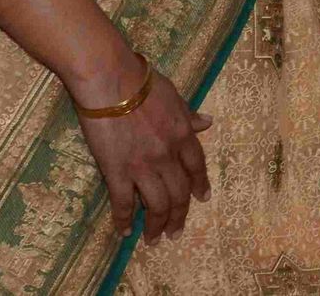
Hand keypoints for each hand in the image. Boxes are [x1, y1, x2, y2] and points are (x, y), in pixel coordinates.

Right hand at [69, 57, 212, 242]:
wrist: (112, 80)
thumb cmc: (142, 81)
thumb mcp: (174, 96)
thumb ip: (189, 114)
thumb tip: (207, 122)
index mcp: (183, 135)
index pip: (197, 167)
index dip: (200, 185)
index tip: (202, 199)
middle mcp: (168, 155)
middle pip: (179, 193)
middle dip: (179, 216)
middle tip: (176, 233)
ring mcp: (144, 166)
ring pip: (157, 205)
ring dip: (157, 225)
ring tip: (154, 239)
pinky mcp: (117, 172)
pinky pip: (124, 203)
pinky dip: (124, 220)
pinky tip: (124, 231)